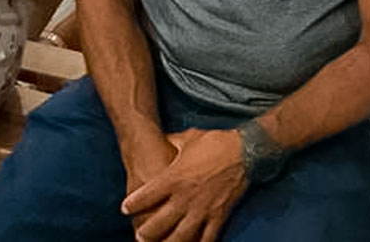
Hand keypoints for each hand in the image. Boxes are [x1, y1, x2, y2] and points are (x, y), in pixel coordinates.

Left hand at [121, 128, 246, 241]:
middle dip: (147, 232)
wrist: (244, 150)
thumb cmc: (214, 142)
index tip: (125, 209)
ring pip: (181, 235)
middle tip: (139, 237)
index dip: (134, 203)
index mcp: (174, 177)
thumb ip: (172, 142)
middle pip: (160, 222)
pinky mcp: (219, 215)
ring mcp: (202, 209)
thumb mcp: (187, 138)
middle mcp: (185, 196)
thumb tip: (164, 139)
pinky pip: (207, 237)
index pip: (148, 194)